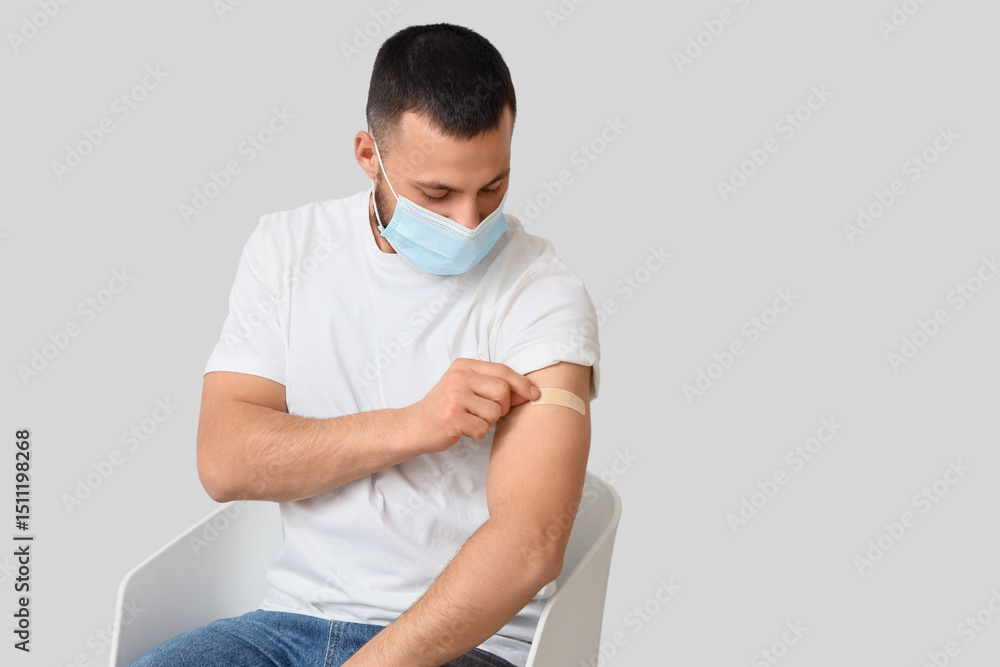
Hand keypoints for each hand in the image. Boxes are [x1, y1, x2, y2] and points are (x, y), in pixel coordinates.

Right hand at [403, 358, 539, 454]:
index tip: (535, 394)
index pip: (502, 370)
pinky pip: (483, 428)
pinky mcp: (452, 417)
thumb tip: (529, 391)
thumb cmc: (445, 407)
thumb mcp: (464, 386)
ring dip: (487, 422)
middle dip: (501, 408)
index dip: (522, 383)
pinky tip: (463, 429)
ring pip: (494, 412)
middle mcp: (459, 377)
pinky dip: (477, 433)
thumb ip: (491, 384)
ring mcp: (454, 397)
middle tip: (485, 413)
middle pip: (503, 391)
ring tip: (470, 420)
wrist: (414, 426)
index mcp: (463, 365)